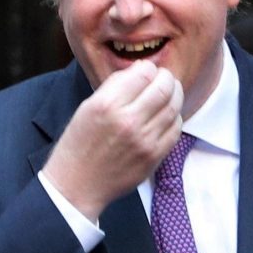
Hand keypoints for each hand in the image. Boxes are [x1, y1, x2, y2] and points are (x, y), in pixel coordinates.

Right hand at [41, 60, 182, 220]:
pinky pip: (175, 129)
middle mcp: (127, 120)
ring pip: (173, 106)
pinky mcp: (153, 156)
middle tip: (164, 79)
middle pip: (163, 87)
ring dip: (174, 95)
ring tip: (169, 93)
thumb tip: (142, 69)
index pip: (144, 72)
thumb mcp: (88, 106)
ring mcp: (143, 140)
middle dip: (166, 78)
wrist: (77, 184)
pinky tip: (167, 116)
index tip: (147, 71)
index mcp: (107, 104)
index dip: (149, 68)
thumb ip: (115, 85)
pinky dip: (174, 117)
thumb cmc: (80, 144)